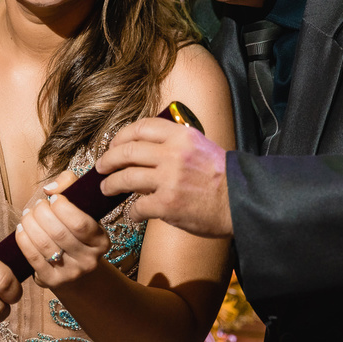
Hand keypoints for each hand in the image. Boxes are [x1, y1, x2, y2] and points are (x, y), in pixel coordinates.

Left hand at [16, 175, 111, 289]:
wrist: (71, 266)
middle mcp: (89, 260)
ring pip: (44, 244)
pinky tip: (21, 229)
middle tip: (37, 206)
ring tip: (27, 215)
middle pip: (59, 232)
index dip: (62, 207)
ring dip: (30, 224)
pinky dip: (23, 240)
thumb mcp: (80, 205)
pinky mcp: (52, 281)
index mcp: (100, 241)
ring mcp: (71, 273)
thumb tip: (50, 189)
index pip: (80, 223)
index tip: (53, 198)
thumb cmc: (73, 229)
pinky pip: (33, 258)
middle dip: (42, 213)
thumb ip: (69, 185)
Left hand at [95, 118, 232, 237]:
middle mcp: (173, 154)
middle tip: (101, 167)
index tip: (114, 145)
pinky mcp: (167, 204)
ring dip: (111, 184)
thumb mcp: (201, 147)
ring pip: (126, 177)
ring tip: (106, 188)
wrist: (242, 202)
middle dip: (108, 160)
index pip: (141, 128)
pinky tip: (133, 214)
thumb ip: (175, 144)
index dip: (121, 136)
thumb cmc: (222, 177)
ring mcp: (169, 179)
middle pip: (127, 151)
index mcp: (181, 136)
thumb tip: (146, 150)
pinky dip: (131, 211)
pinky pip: (137, 206)